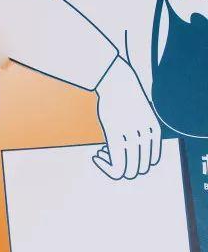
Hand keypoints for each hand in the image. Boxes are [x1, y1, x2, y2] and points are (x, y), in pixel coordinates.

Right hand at [92, 58, 161, 179]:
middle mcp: (145, 136)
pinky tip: (96, 155)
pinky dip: (105, 166)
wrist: (117, 81)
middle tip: (108, 156)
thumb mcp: (139, 117)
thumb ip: (140, 133)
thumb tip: (132, 146)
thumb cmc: (124, 98)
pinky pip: (116, 163)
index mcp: (154, 132)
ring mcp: (131, 136)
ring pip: (128, 170)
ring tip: (100, 154)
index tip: (121, 154)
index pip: (151, 162)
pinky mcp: (116, 135)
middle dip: (123, 168)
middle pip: (139, 169)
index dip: (135, 164)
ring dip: (112, 168)